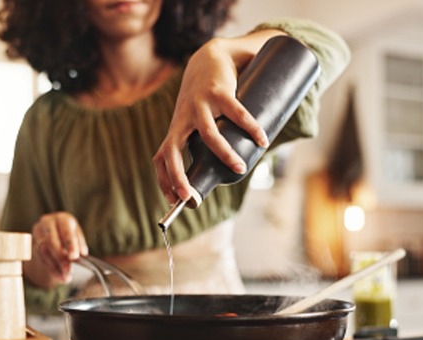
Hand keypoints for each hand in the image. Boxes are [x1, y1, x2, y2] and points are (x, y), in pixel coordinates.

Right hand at [25, 212, 87, 287]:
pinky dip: (51, 269)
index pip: (66, 231)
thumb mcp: (77, 237)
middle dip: (60, 258)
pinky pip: (40, 258)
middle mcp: (47, 222)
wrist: (54, 234)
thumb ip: (79, 244)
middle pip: (52, 241)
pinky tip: (59, 276)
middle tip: (68, 271)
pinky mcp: (31, 243)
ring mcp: (37, 232)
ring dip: (55, 267)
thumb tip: (82, 253)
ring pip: (44, 251)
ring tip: (66, 277)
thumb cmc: (69, 235)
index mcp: (63, 218)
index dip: (70, 244)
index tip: (74, 257)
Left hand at [152, 34, 275, 204]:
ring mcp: (199, 104)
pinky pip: (236, 113)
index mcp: (177, 129)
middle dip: (178, 176)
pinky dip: (250, 127)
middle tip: (190, 196)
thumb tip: (230, 172)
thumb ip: (209, 144)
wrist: (211, 56)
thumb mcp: (199, 121)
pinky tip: (261, 140)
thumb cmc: (207, 97)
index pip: (161, 159)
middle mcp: (183, 119)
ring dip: (224, 154)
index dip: (164, 180)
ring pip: (208, 134)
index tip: (174, 200)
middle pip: (172, 152)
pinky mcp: (219, 91)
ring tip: (241, 167)